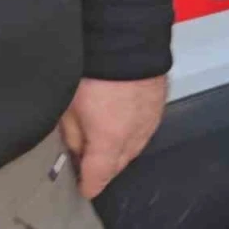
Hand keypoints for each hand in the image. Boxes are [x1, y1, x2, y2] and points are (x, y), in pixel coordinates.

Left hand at [58, 75, 166, 198]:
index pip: (99, 176)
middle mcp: (135, 135)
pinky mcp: (159, 105)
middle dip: (104, 168)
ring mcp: (150, 120)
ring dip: (120, 150)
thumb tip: (75, 149)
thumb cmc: (95, 69)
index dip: (89, 185)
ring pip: (134, 147)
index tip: (84, 189)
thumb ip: (72, 134)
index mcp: (110, 140)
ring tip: (106, 143)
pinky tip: (124, 124)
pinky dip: (134, 132)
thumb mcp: (69, 105)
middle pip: (119, 164)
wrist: (127, 39)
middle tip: (89, 164)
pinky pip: (146, 128)